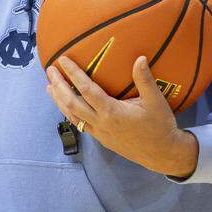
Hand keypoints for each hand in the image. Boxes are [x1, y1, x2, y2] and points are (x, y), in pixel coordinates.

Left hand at [45, 55, 198, 177]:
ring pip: (71, 116)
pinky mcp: (101, 139)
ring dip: (58, 100)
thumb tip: (140, 58)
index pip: (86, 89)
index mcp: (111, 112)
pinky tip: (66, 105)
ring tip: (49, 87)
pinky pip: (79, 124)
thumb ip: (145, 80)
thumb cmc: (160, 126)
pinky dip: (69, 112)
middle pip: (71, 103)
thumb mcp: (156, 101)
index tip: (63, 60)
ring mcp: (99, 133)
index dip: (73, 74)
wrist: (161, 154)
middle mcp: (100, 123)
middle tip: (50, 71)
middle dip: (58, 86)